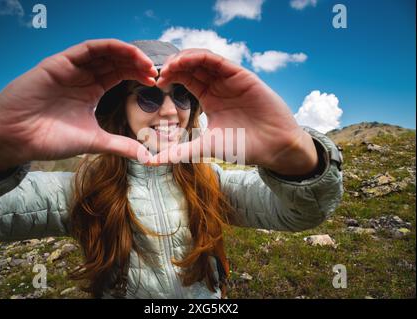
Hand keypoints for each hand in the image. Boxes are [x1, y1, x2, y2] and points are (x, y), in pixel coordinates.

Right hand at [0, 39, 156, 171]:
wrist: (17, 139)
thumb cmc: (50, 139)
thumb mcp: (94, 141)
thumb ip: (120, 145)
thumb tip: (146, 156)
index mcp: (91, 90)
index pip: (119, 74)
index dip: (138, 74)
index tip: (156, 82)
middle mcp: (82, 76)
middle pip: (115, 61)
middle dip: (137, 63)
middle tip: (155, 71)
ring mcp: (70, 68)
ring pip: (103, 51)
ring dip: (126, 53)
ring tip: (145, 62)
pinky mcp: (58, 63)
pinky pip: (86, 49)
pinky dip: (108, 47)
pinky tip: (125, 53)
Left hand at [153, 49, 317, 175]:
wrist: (273, 147)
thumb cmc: (243, 147)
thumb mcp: (204, 147)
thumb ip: (178, 152)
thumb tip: (150, 163)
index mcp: (209, 99)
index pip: (185, 79)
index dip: (169, 77)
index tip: (155, 84)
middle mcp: (218, 86)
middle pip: (191, 66)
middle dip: (173, 66)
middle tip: (157, 73)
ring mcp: (230, 79)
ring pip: (203, 59)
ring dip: (184, 58)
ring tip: (169, 66)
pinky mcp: (241, 76)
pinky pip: (218, 61)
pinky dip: (200, 57)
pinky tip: (185, 61)